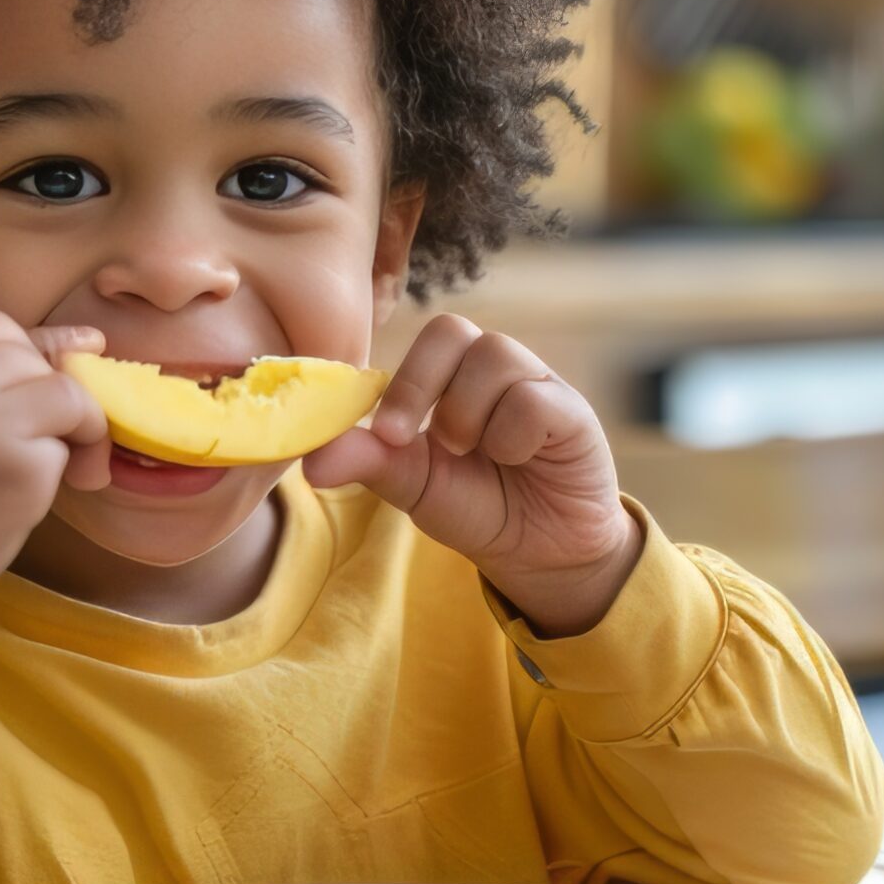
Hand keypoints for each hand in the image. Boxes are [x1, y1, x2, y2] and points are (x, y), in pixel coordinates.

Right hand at [0, 307, 108, 731]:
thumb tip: (89, 340)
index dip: (13, 362)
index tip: (5, 405)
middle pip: (33, 358)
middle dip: (41, 399)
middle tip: (26, 449)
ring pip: (66, 396)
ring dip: (69, 433)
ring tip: (40, 475)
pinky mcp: (19, 470)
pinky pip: (69, 450)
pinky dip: (61, 475)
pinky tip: (21, 506)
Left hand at [304, 315, 640, 636]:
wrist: (538, 553)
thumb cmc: (476, 506)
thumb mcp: (413, 486)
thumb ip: (369, 462)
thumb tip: (311, 460)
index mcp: (453, 376)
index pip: (425, 339)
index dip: (402, 380)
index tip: (387, 434)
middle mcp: (494, 368)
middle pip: (454, 331)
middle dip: (423, 387)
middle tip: (425, 442)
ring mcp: (536, 382)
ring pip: (495, 358)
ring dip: (470, 416)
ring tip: (475, 454)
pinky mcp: (572, 410)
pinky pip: (534, 398)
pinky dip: (513, 435)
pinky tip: (518, 460)